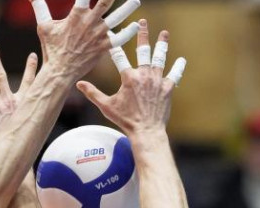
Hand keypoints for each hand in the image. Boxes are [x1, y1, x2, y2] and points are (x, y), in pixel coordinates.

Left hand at [0, 47, 38, 146]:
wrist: (14, 152)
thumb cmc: (24, 141)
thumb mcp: (33, 125)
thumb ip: (34, 116)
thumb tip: (44, 114)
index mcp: (23, 102)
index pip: (29, 81)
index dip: (32, 68)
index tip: (33, 55)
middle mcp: (9, 101)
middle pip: (1, 77)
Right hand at [31, 0, 139, 80]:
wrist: (60, 72)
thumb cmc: (52, 48)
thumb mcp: (44, 26)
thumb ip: (39, 7)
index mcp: (76, 15)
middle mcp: (89, 23)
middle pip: (105, 2)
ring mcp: (98, 35)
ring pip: (116, 18)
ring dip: (127, 8)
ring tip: (136, 0)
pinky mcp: (103, 47)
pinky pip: (119, 39)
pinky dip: (127, 33)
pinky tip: (135, 25)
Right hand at [76, 20, 186, 135]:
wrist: (146, 131)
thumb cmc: (125, 120)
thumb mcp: (106, 106)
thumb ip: (92, 93)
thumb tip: (78, 83)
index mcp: (129, 77)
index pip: (119, 56)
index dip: (114, 44)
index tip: (112, 33)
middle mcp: (144, 75)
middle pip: (143, 50)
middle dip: (142, 35)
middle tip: (142, 23)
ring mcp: (157, 81)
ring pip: (160, 58)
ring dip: (162, 44)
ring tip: (164, 33)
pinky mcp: (167, 88)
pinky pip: (174, 75)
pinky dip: (178, 67)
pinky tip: (181, 59)